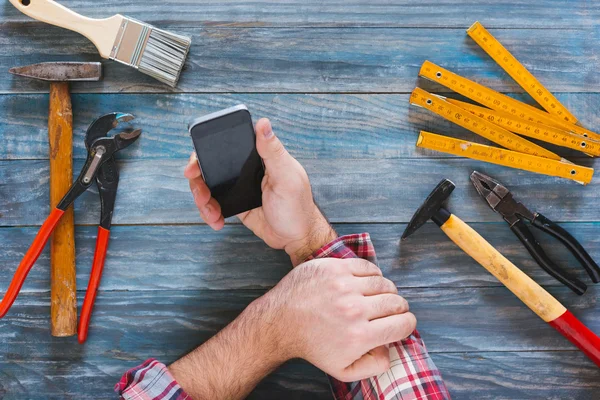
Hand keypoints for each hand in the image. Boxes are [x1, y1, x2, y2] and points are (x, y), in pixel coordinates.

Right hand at [185, 118, 336, 264]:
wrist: (296, 238)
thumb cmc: (298, 207)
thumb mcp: (287, 178)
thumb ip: (273, 151)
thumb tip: (263, 122)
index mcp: (259, 156)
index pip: (227, 144)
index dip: (206, 151)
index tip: (196, 163)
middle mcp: (246, 168)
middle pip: (211, 165)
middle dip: (198, 180)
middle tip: (201, 195)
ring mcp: (239, 186)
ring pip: (208, 185)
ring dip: (202, 199)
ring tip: (211, 213)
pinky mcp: (235, 202)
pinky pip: (213, 203)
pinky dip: (209, 212)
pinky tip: (216, 220)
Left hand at [257, 258, 416, 381]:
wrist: (281, 322)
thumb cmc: (312, 345)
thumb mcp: (343, 370)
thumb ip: (374, 366)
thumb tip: (391, 349)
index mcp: (360, 336)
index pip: (405, 323)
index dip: (406, 324)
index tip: (399, 323)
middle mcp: (354, 309)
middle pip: (397, 302)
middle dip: (397, 308)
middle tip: (387, 311)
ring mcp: (344, 286)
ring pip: (385, 283)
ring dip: (385, 291)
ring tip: (375, 297)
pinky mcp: (334, 268)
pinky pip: (368, 266)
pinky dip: (372, 274)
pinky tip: (365, 283)